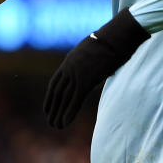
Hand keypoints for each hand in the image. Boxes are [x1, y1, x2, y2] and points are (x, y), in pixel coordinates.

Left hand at [44, 9, 149, 127]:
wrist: (116, 36)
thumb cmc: (111, 40)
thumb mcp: (94, 49)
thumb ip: (90, 59)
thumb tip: (96, 63)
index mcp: (70, 60)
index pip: (55, 82)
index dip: (50, 96)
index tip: (47, 107)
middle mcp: (69, 68)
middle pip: (57, 92)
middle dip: (52, 108)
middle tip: (49, 120)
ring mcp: (77, 74)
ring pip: (63, 98)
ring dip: (58, 114)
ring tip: (55, 126)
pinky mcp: (86, 81)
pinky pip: (75, 100)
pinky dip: (69, 113)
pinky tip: (65, 123)